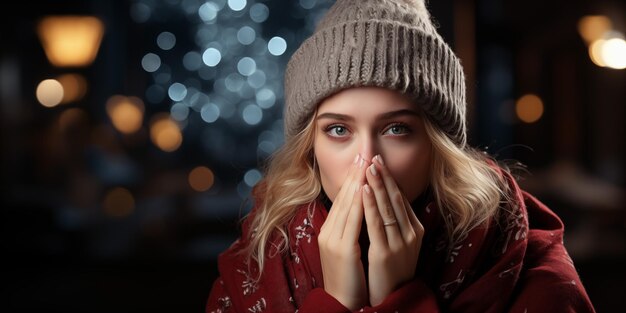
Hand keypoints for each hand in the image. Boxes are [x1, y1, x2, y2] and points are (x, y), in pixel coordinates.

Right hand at [318, 155, 368, 309]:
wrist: (342, 302)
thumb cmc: (349, 278)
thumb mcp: (348, 249)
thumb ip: (351, 230)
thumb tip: (363, 211)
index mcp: (330, 231)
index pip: (342, 199)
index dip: (351, 179)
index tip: (361, 162)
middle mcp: (329, 232)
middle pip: (343, 197)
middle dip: (354, 175)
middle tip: (363, 154)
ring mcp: (333, 239)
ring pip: (347, 205)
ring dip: (357, 182)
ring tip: (365, 164)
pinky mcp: (342, 249)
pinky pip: (352, 220)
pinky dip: (358, 202)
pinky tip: (365, 189)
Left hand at [363, 155, 424, 305]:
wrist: (391, 299)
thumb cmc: (391, 271)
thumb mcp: (397, 244)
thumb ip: (394, 223)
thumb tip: (383, 201)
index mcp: (414, 229)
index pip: (400, 198)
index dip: (389, 179)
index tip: (378, 162)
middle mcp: (410, 233)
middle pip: (395, 198)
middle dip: (384, 176)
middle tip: (373, 156)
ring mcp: (399, 243)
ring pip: (387, 207)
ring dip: (377, 184)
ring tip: (368, 166)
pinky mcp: (385, 253)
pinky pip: (377, 223)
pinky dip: (370, 204)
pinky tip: (364, 189)